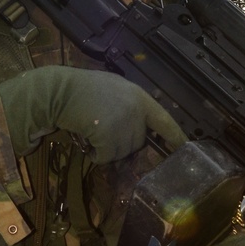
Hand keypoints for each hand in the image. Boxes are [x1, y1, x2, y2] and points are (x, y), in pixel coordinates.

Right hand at [0, 65, 184, 164]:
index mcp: (139, 97)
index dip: (175, 136)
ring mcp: (123, 123)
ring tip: (92, 129)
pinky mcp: (108, 135)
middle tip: (102, 128)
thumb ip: (131, 108)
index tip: (185, 147)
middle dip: (121, 142)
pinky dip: (96, 154)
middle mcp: (136, 110)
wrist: (59, 91)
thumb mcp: (115, 90)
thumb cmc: (83, 89)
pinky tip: (86, 138)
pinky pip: (106, 156)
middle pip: (137, 142)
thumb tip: (139, 132)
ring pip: (121, 152)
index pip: (164, 120)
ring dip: (106, 149)